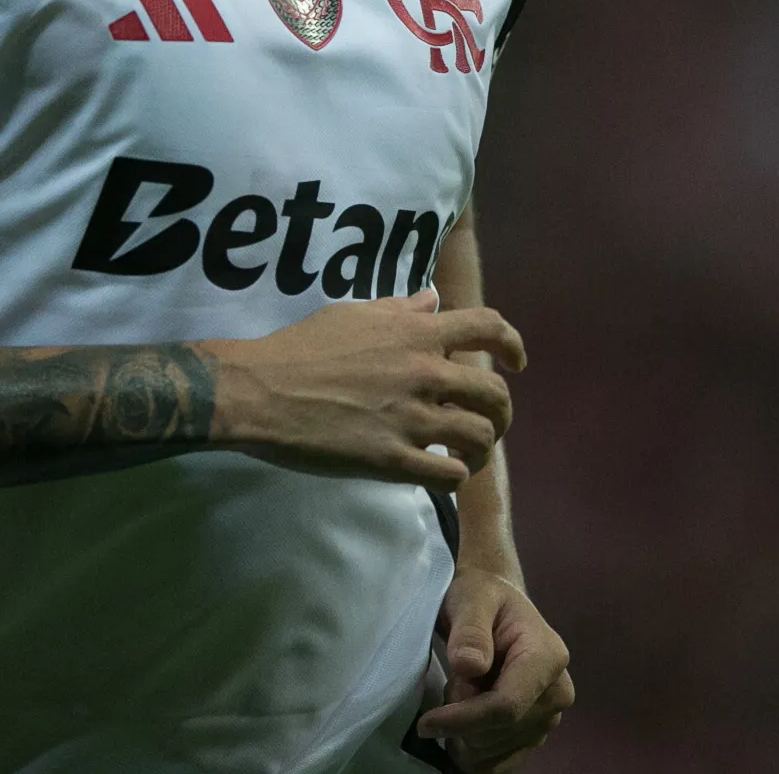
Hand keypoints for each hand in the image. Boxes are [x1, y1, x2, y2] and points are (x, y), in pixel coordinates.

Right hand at [204, 290, 524, 487]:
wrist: (261, 390)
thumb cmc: (301, 347)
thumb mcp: (353, 314)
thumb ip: (399, 309)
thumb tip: (432, 301)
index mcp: (416, 334)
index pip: (488, 327)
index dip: (512, 344)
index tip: (517, 362)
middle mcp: (424, 373)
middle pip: (494, 394)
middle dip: (502, 412)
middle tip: (489, 422)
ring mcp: (411, 419)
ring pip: (479, 437)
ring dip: (481, 449)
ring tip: (468, 456)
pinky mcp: (392, 461)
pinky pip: (448, 475)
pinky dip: (454, 477)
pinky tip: (440, 475)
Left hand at [419, 567, 572, 769]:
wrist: (495, 606)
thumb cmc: (482, 598)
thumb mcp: (471, 599)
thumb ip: (470, 629)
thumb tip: (470, 666)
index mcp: (548, 658)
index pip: (506, 706)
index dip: (463, 719)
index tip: (426, 723)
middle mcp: (557, 694)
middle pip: (497, 732)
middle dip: (461, 717)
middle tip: (452, 680)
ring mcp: (548, 718)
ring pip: (493, 751)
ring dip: (464, 731)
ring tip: (462, 691)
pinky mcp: (534, 735)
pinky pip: (497, 763)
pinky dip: (471, 749)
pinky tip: (462, 722)